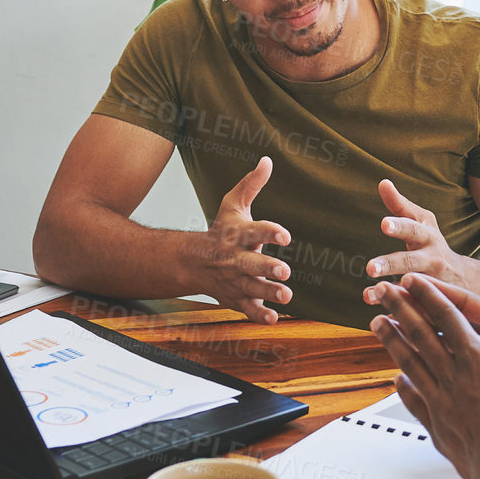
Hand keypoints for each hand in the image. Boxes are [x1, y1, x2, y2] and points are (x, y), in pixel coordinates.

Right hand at [187, 156, 292, 324]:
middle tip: (284, 270)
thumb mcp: (232, 205)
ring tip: (287, 295)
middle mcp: (236, 258)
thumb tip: (267, 160)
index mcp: (238, 234)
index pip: (255, 231)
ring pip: (252, 288)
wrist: (192, 261)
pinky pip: (247, 309)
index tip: (285, 235)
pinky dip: (259, 315)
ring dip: (268, 292)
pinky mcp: (237, 298)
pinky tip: (273, 318)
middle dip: (267, 267)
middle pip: (251, 263)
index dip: (270, 232)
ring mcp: (235, 280)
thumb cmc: (221, 230)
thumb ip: (251, 184)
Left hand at [362, 180, 462, 306]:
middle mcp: (433, 257)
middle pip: (411, 260)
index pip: (412, 227)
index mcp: (427, 235)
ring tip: (370, 294)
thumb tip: (382, 182)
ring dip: (391, 292)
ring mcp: (434, 280)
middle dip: (391, 263)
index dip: (399, 226)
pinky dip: (394, 306)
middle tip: (370, 267)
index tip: (383, 224)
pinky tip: (375, 308)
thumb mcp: (423, 222)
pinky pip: (410, 304)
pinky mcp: (431, 299)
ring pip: (411, 288)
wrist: (469, 280)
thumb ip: (401, 205)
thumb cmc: (433, 245)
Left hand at [370, 274, 479, 478]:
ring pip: (411, 364)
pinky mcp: (439, 426)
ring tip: (377, 325)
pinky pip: (416, 401)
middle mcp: (451, 376)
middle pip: (421, 335)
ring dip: (394, 342)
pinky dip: (405, 388)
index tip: (408, 279)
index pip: (446, 317)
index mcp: (474, 357)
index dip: (428, 294)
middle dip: (401, 310)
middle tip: (381, 293)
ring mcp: (441, 402)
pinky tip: (398, 381)